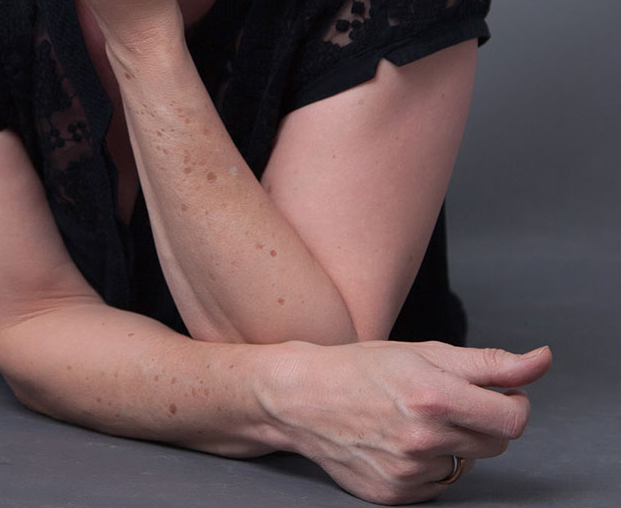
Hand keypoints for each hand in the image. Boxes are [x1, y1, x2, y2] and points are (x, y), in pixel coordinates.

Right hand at [262, 340, 551, 504]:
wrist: (303, 397)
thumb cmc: (365, 367)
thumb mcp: (427, 352)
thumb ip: (491, 362)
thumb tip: (542, 360)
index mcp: (433, 396)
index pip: (512, 419)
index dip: (515, 402)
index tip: (503, 392)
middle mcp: (423, 439)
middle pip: (495, 442)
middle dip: (484, 418)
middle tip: (449, 397)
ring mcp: (408, 472)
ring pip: (466, 462)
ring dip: (456, 441)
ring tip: (418, 417)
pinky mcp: (395, 495)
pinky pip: (439, 483)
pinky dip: (431, 463)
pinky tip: (402, 440)